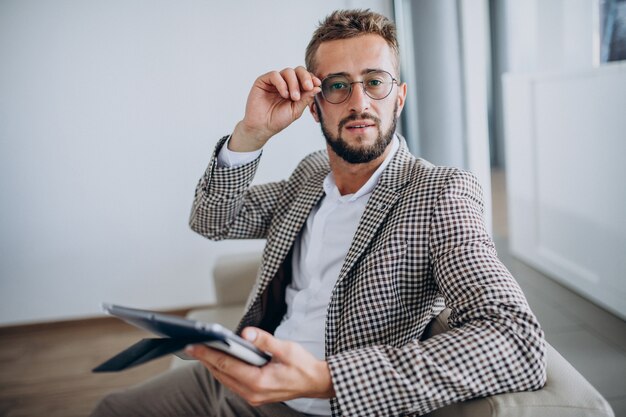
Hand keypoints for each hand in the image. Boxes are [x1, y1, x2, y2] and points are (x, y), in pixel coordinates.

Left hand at [185, 327, 334, 405]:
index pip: (226, 366)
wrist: (316, 382)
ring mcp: (253, 397)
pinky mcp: (255, 395)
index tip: (194, 345)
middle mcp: (253, 393)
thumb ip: (264, 340)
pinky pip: (233, 383)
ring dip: (213, 366)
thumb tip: (245, 332)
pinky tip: (219, 361)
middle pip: (222, 374)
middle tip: (191, 345)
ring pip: (225, 380)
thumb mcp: (286, 349)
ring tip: (201, 351)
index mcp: (259, 382)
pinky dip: (224, 371)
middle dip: (206, 359)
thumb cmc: (303, 366)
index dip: (208, 354)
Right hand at [229, 67, 321, 151]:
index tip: (317, 84)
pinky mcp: (263, 81)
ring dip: (294, 83)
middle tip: (308, 87)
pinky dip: (281, 83)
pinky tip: (284, 94)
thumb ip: (306, 98)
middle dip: (305, 77)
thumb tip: (317, 87)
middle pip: (298, 71)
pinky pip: (274, 75)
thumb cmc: (277, 120)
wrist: (261, 127)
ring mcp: (274, 81)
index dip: (312, 78)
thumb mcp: (296, 110)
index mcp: (295, 89)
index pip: (305, 78)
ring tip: (293, 97)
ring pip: (288, 72)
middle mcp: (285, 83)